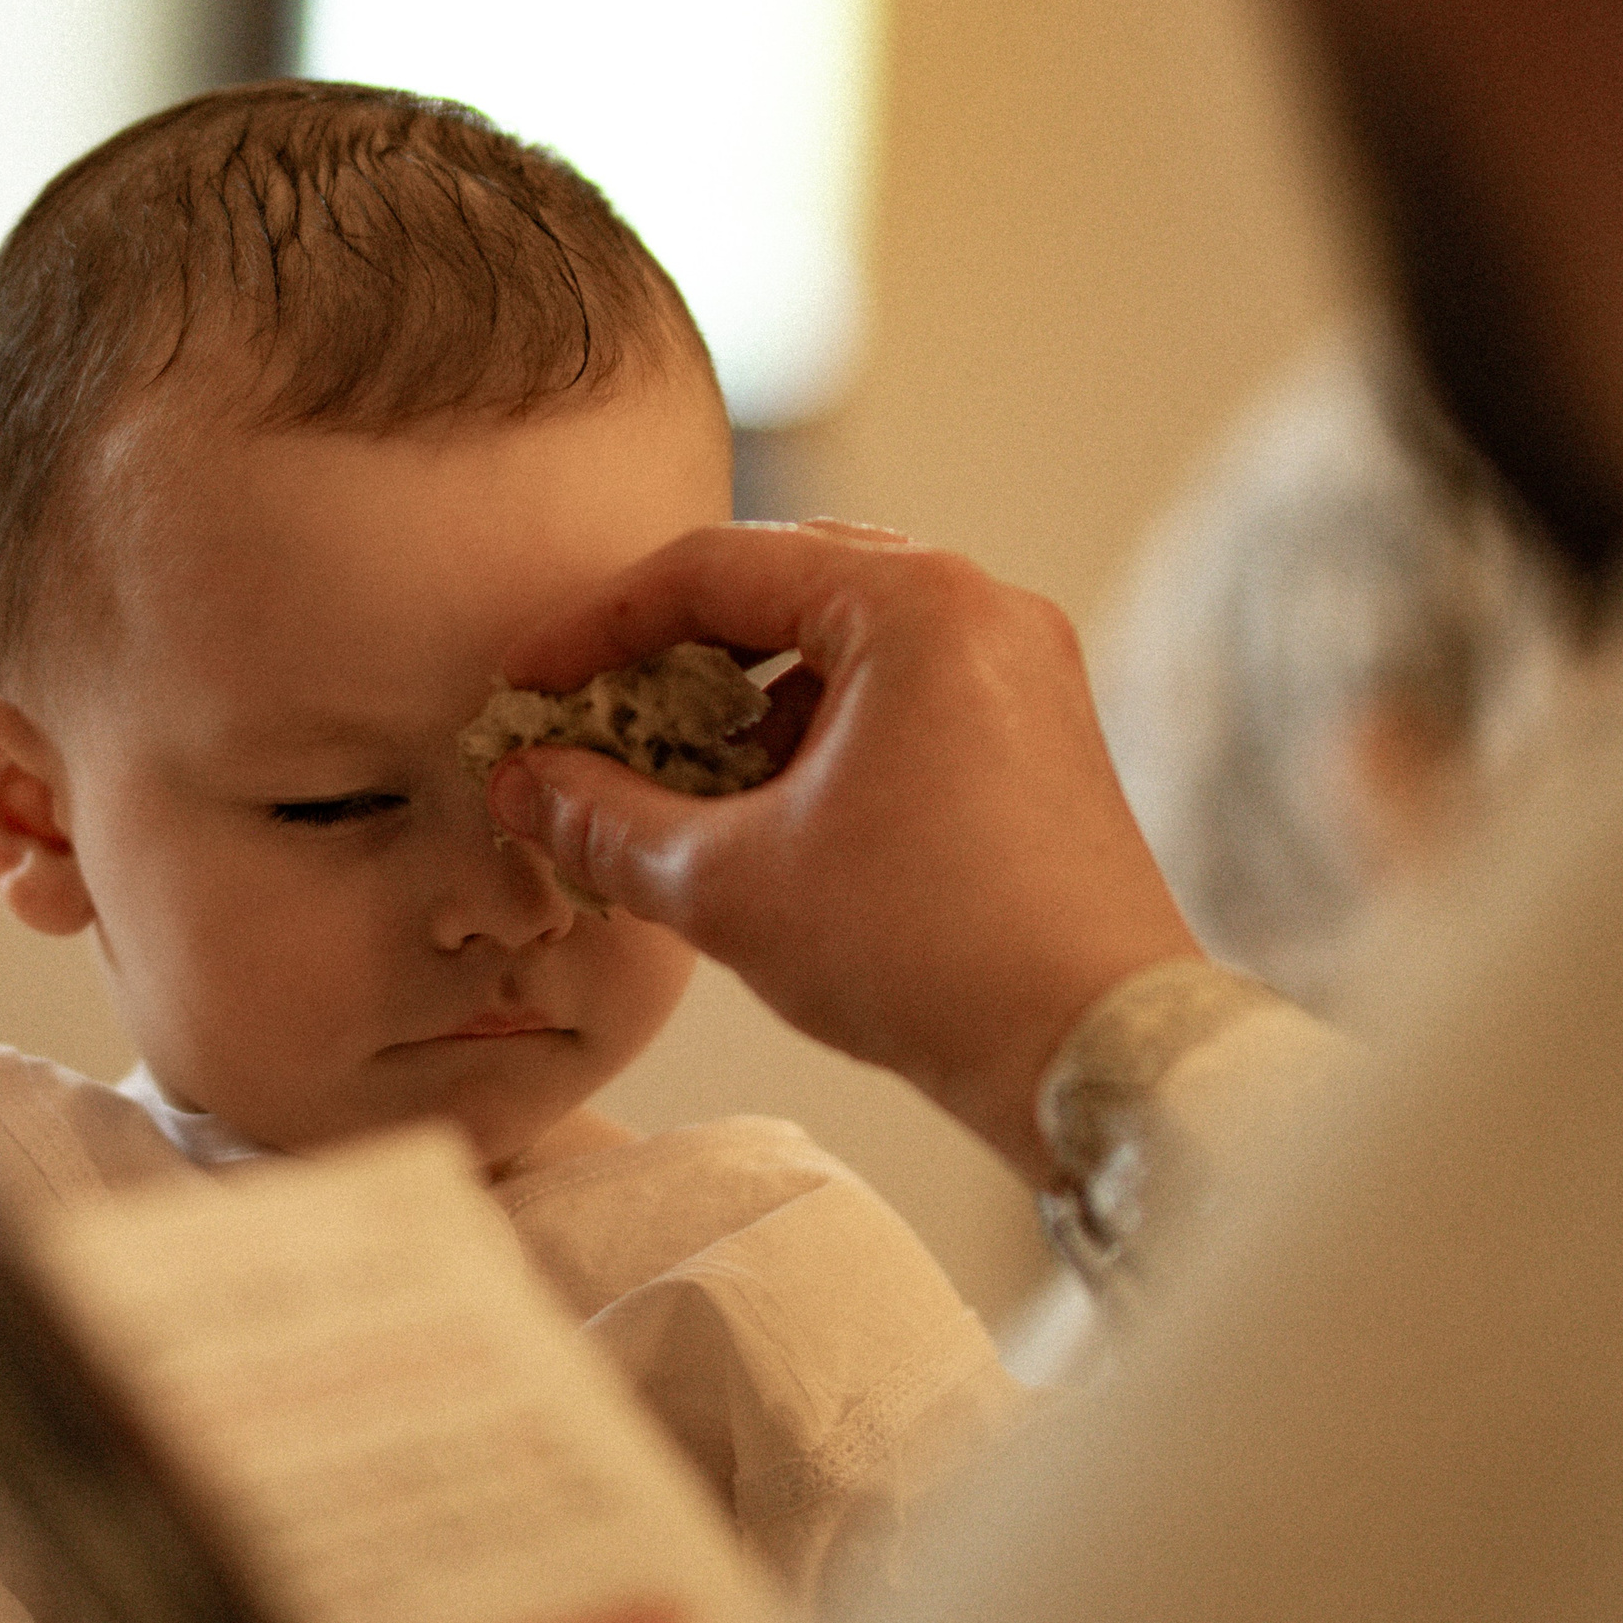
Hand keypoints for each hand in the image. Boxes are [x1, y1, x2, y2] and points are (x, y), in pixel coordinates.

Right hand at [486, 520, 1200, 1187]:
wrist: (1098, 1054)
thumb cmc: (925, 955)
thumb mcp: (731, 886)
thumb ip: (606, 820)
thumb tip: (524, 784)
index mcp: (914, 604)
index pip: (714, 569)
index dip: (596, 625)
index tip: (526, 684)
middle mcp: (982, 609)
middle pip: (782, 590)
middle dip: (670, 660)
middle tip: (588, 723)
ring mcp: (1024, 671)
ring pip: (842, 649)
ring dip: (742, 707)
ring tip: (668, 788)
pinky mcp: (1040, 738)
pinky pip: (900, 699)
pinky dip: (816, 740)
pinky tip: (762, 819)